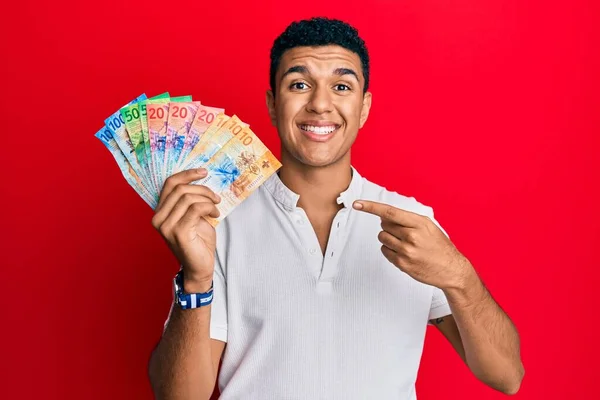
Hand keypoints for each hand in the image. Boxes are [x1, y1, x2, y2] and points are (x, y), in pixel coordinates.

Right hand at [152, 168, 220, 290]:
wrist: (200, 267)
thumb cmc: (198, 241)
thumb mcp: (193, 216)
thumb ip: (191, 201)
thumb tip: (201, 180)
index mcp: (160, 212)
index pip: (169, 184)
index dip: (187, 174)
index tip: (203, 172)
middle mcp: (159, 218)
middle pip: (180, 189)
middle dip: (202, 189)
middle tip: (216, 197)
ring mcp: (167, 226)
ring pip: (188, 198)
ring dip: (207, 200)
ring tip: (216, 208)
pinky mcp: (178, 232)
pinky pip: (195, 209)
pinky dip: (208, 207)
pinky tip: (214, 215)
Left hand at [353, 200, 470, 289]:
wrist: (452, 270)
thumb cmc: (439, 246)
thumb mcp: (429, 227)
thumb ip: (408, 220)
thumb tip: (384, 216)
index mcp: (419, 224)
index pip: (390, 212)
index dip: (371, 207)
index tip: (358, 204)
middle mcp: (411, 237)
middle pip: (384, 225)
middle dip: (389, 226)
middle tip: (403, 232)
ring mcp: (406, 251)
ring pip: (382, 238)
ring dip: (389, 238)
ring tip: (405, 243)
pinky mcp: (402, 264)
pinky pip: (385, 251)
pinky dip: (390, 250)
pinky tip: (404, 252)